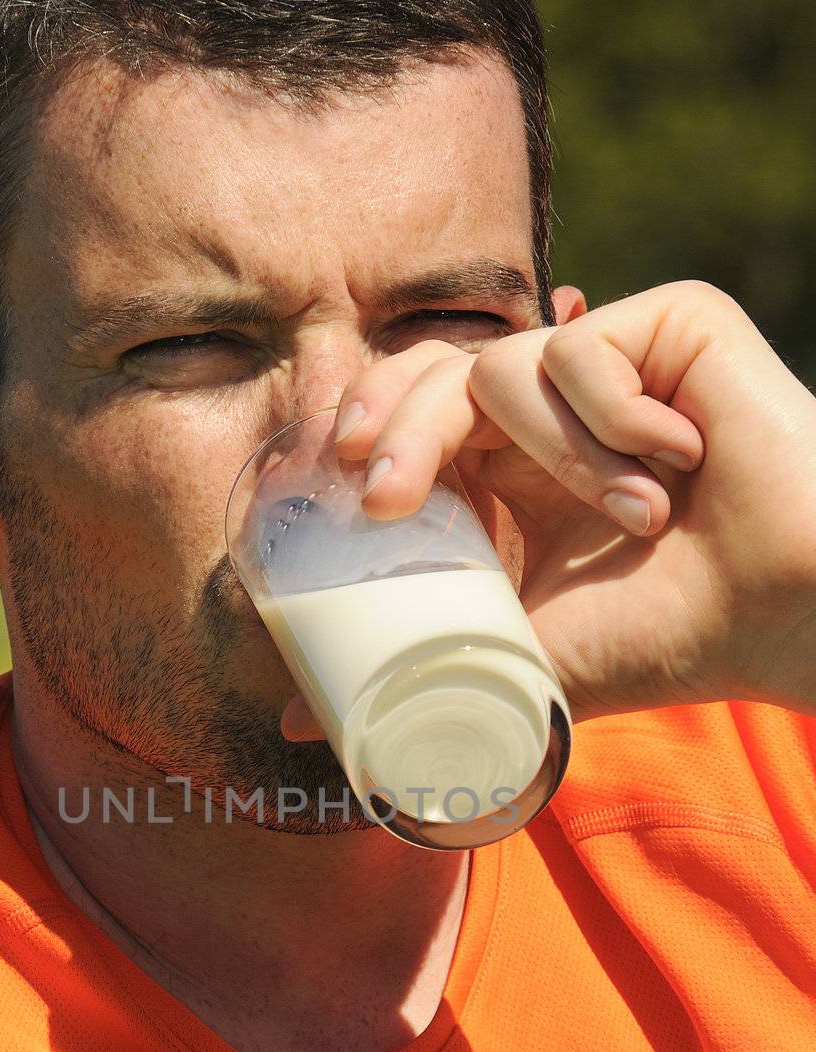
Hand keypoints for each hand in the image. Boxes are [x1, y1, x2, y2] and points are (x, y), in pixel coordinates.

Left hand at [280, 281, 815, 739]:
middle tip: (384, 494)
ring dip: (563, 458)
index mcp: (511, 471)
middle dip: (398, 428)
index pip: (412, 415)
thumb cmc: (666, 636)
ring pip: (508, 363)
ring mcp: (610, 362)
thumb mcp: (516, 653)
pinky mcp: (670, 324)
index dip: (368, 429)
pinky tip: (680, 461)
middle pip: (434, 370)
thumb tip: (292, 719)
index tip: (346, 481)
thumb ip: (413, 667)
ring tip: (638, 517)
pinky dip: (618, 418)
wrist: (784, 613)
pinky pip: (587, 346)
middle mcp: (551, 411)